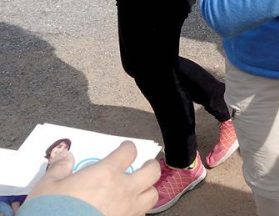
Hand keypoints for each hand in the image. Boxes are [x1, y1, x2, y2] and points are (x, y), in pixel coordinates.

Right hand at [27, 141, 158, 215]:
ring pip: (153, 195)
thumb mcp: (48, 186)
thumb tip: (66, 155)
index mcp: (107, 173)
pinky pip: (141, 215)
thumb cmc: (52, 209)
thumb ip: (60, 168)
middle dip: (150, 165)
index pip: (128, 152)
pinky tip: (128, 211)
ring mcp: (128, 210)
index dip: (128, 147)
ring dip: (148, 189)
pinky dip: (138, 211)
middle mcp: (124, 189)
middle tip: (145, 165)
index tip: (125, 148)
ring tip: (141, 188)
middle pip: (152, 172)